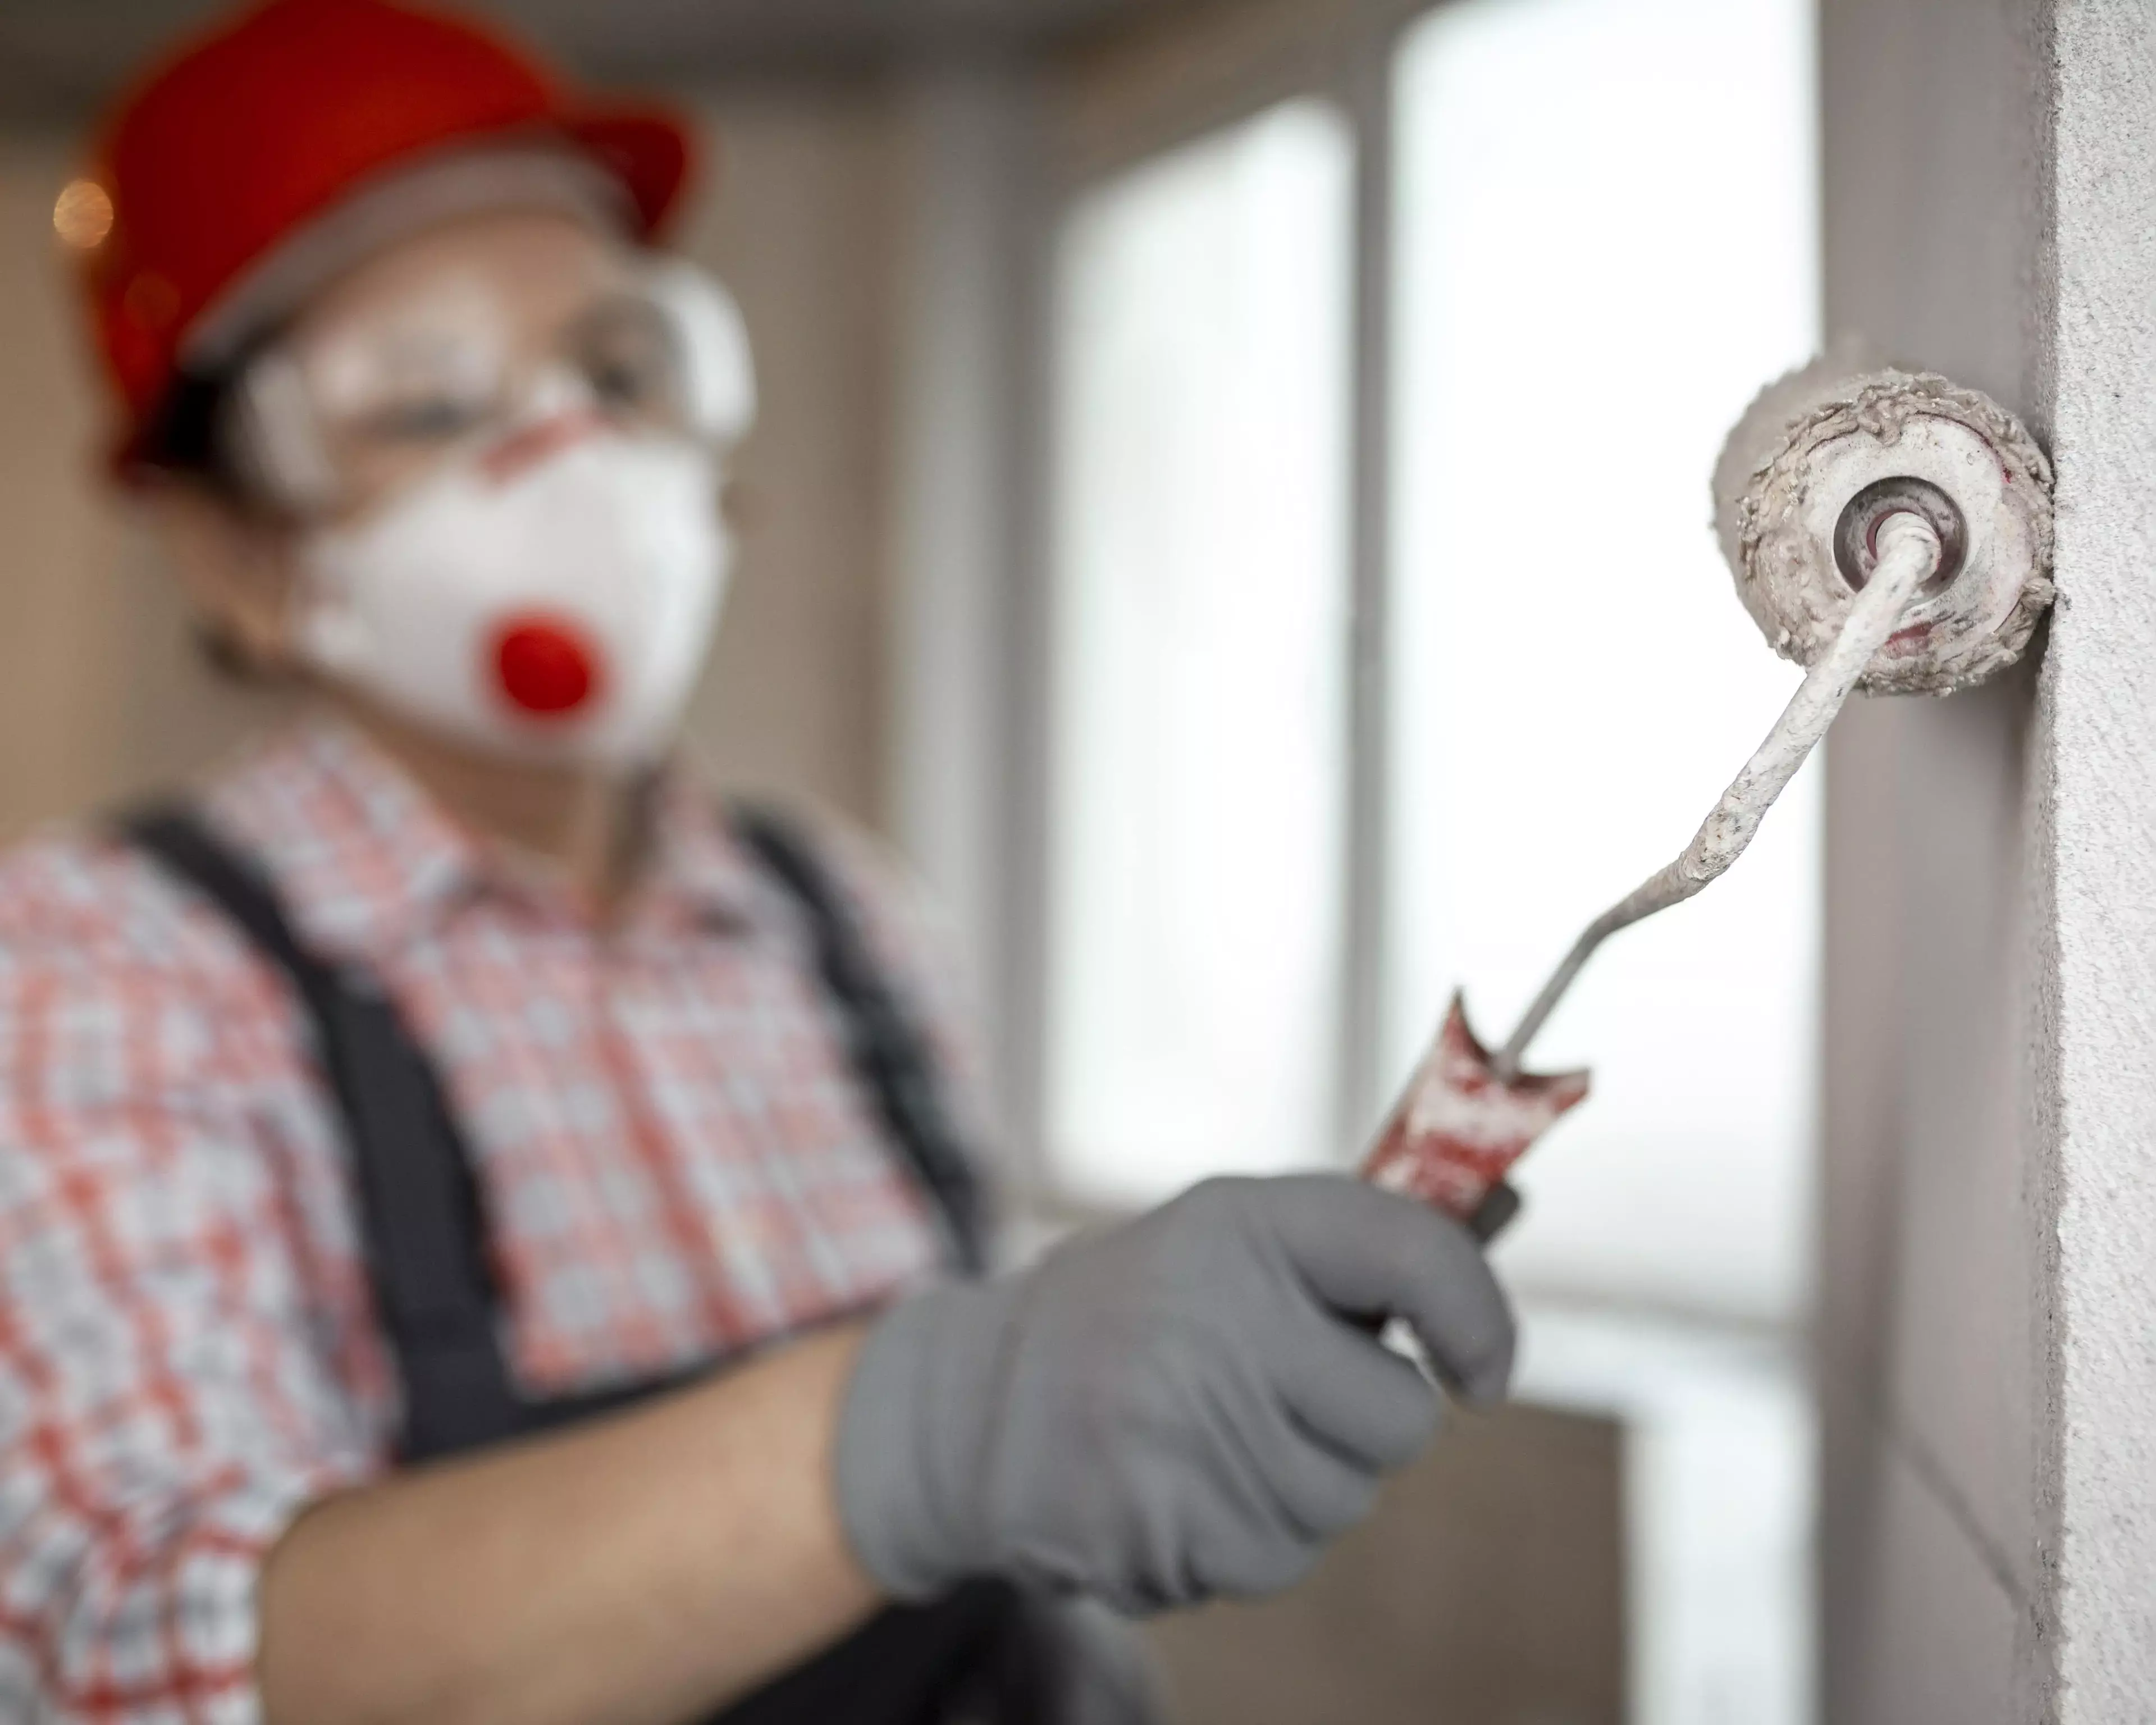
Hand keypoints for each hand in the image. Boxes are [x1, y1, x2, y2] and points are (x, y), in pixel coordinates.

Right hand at [834, 1173, 1513, 1613]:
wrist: (967, 1409)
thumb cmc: (1130, 1317)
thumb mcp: (1223, 1244)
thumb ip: (1346, 1260)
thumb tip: (1485, 1329)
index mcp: (1238, 1226)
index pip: (1414, 1253)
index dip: (1476, 1315)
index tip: (1483, 1373)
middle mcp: (1217, 1316)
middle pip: (1401, 1418)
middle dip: (1360, 1423)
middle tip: (1268, 1393)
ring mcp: (1188, 1428)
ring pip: (1343, 1502)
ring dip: (1296, 1488)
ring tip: (1202, 1439)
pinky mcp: (1166, 1528)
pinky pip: (1276, 1562)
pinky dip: (1238, 1541)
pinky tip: (1171, 1489)